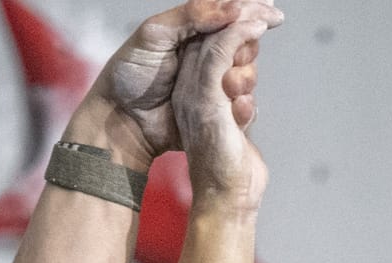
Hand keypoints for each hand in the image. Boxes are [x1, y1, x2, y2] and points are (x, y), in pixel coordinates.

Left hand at [70, 1, 283, 167]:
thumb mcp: (154, 34)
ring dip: (246, 72)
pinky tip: (237, 100)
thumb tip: (234, 7)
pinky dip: (244, 100)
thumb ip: (193, 15)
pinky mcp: (215, 107)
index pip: (230, 11)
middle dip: (249, 42)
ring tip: (231, 80)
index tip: (270, 13)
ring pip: (247, 69)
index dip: (252, 9)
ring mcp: (212, 80)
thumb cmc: (129, 74)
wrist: (121, 121)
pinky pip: (240, 102)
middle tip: (240, 52)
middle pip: (245, 38)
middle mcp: (206, 51)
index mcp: (193, 27)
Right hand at [174, 12, 273, 207]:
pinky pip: (220, 52)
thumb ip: (236, 107)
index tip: (262, 13)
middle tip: (271, 7)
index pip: (211, 48)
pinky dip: (239, 32)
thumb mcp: (235, 129)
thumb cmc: (233, 170)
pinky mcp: (207, 97)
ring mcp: (197, 92)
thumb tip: (245, 98)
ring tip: (270, 15)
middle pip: (213, 37)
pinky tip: (259, 24)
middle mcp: (192, 90)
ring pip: (218, 40)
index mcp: (196, 95)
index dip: (236, 26)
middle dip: (244, 15)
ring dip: (247, 21)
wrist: (227, 197)